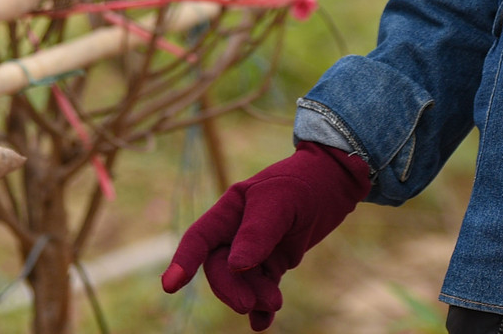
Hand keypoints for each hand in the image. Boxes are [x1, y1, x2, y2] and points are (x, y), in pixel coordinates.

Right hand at [161, 141, 370, 330]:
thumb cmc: (302, 183)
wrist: (333, 183)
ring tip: (273, 303)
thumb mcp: (279, 201)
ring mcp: (254, 250)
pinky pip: (260, 289)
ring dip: (252, 299)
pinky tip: (263, 324)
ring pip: (241, 283)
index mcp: (229, 211)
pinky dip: (261, 310)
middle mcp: (235, 232)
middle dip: (230, 289)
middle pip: (219, 269)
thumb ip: (256, 232)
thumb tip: (235, 265)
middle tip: (250, 304)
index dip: (183, 261)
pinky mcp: (273, 263)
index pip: (199, 239)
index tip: (170, 287)